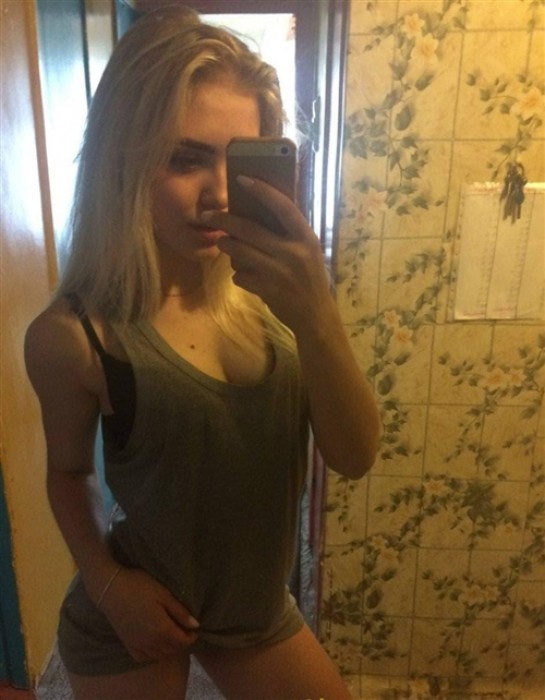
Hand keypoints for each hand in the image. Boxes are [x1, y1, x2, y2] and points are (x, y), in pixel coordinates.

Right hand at [98, 567, 198, 662]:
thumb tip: (196, 625)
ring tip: (172, 636)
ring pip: (159, 655)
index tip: (195, 628)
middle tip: (185, 630)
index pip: (183, 641)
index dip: (192, 636)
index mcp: (162, 630)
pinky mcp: (127, 643)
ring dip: (169, 649)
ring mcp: (137, 644)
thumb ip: (180, 612)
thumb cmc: (140, 586)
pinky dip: (152, 654)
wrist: (110, 588)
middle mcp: (150, 642)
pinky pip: (142, 657)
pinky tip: (154, 644)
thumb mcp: (164, 594)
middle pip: (172, 650)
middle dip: (181, 643)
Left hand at [201, 177, 333, 334]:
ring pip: (239, 252)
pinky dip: (238, 274)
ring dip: (226, 246)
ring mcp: (278, 272)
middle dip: (224, 221)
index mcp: (305, 238)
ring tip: (223, 243)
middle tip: (208, 215)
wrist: (315, 315)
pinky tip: (245, 275)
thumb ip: (289, 234)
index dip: (262, 190)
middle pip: (249, 230)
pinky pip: (240, 276)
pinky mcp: (266, 290)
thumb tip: (257, 212)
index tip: (242, 179)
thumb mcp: (308, 251)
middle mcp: (293, 252)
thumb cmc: (309, 278)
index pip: (283, 206)